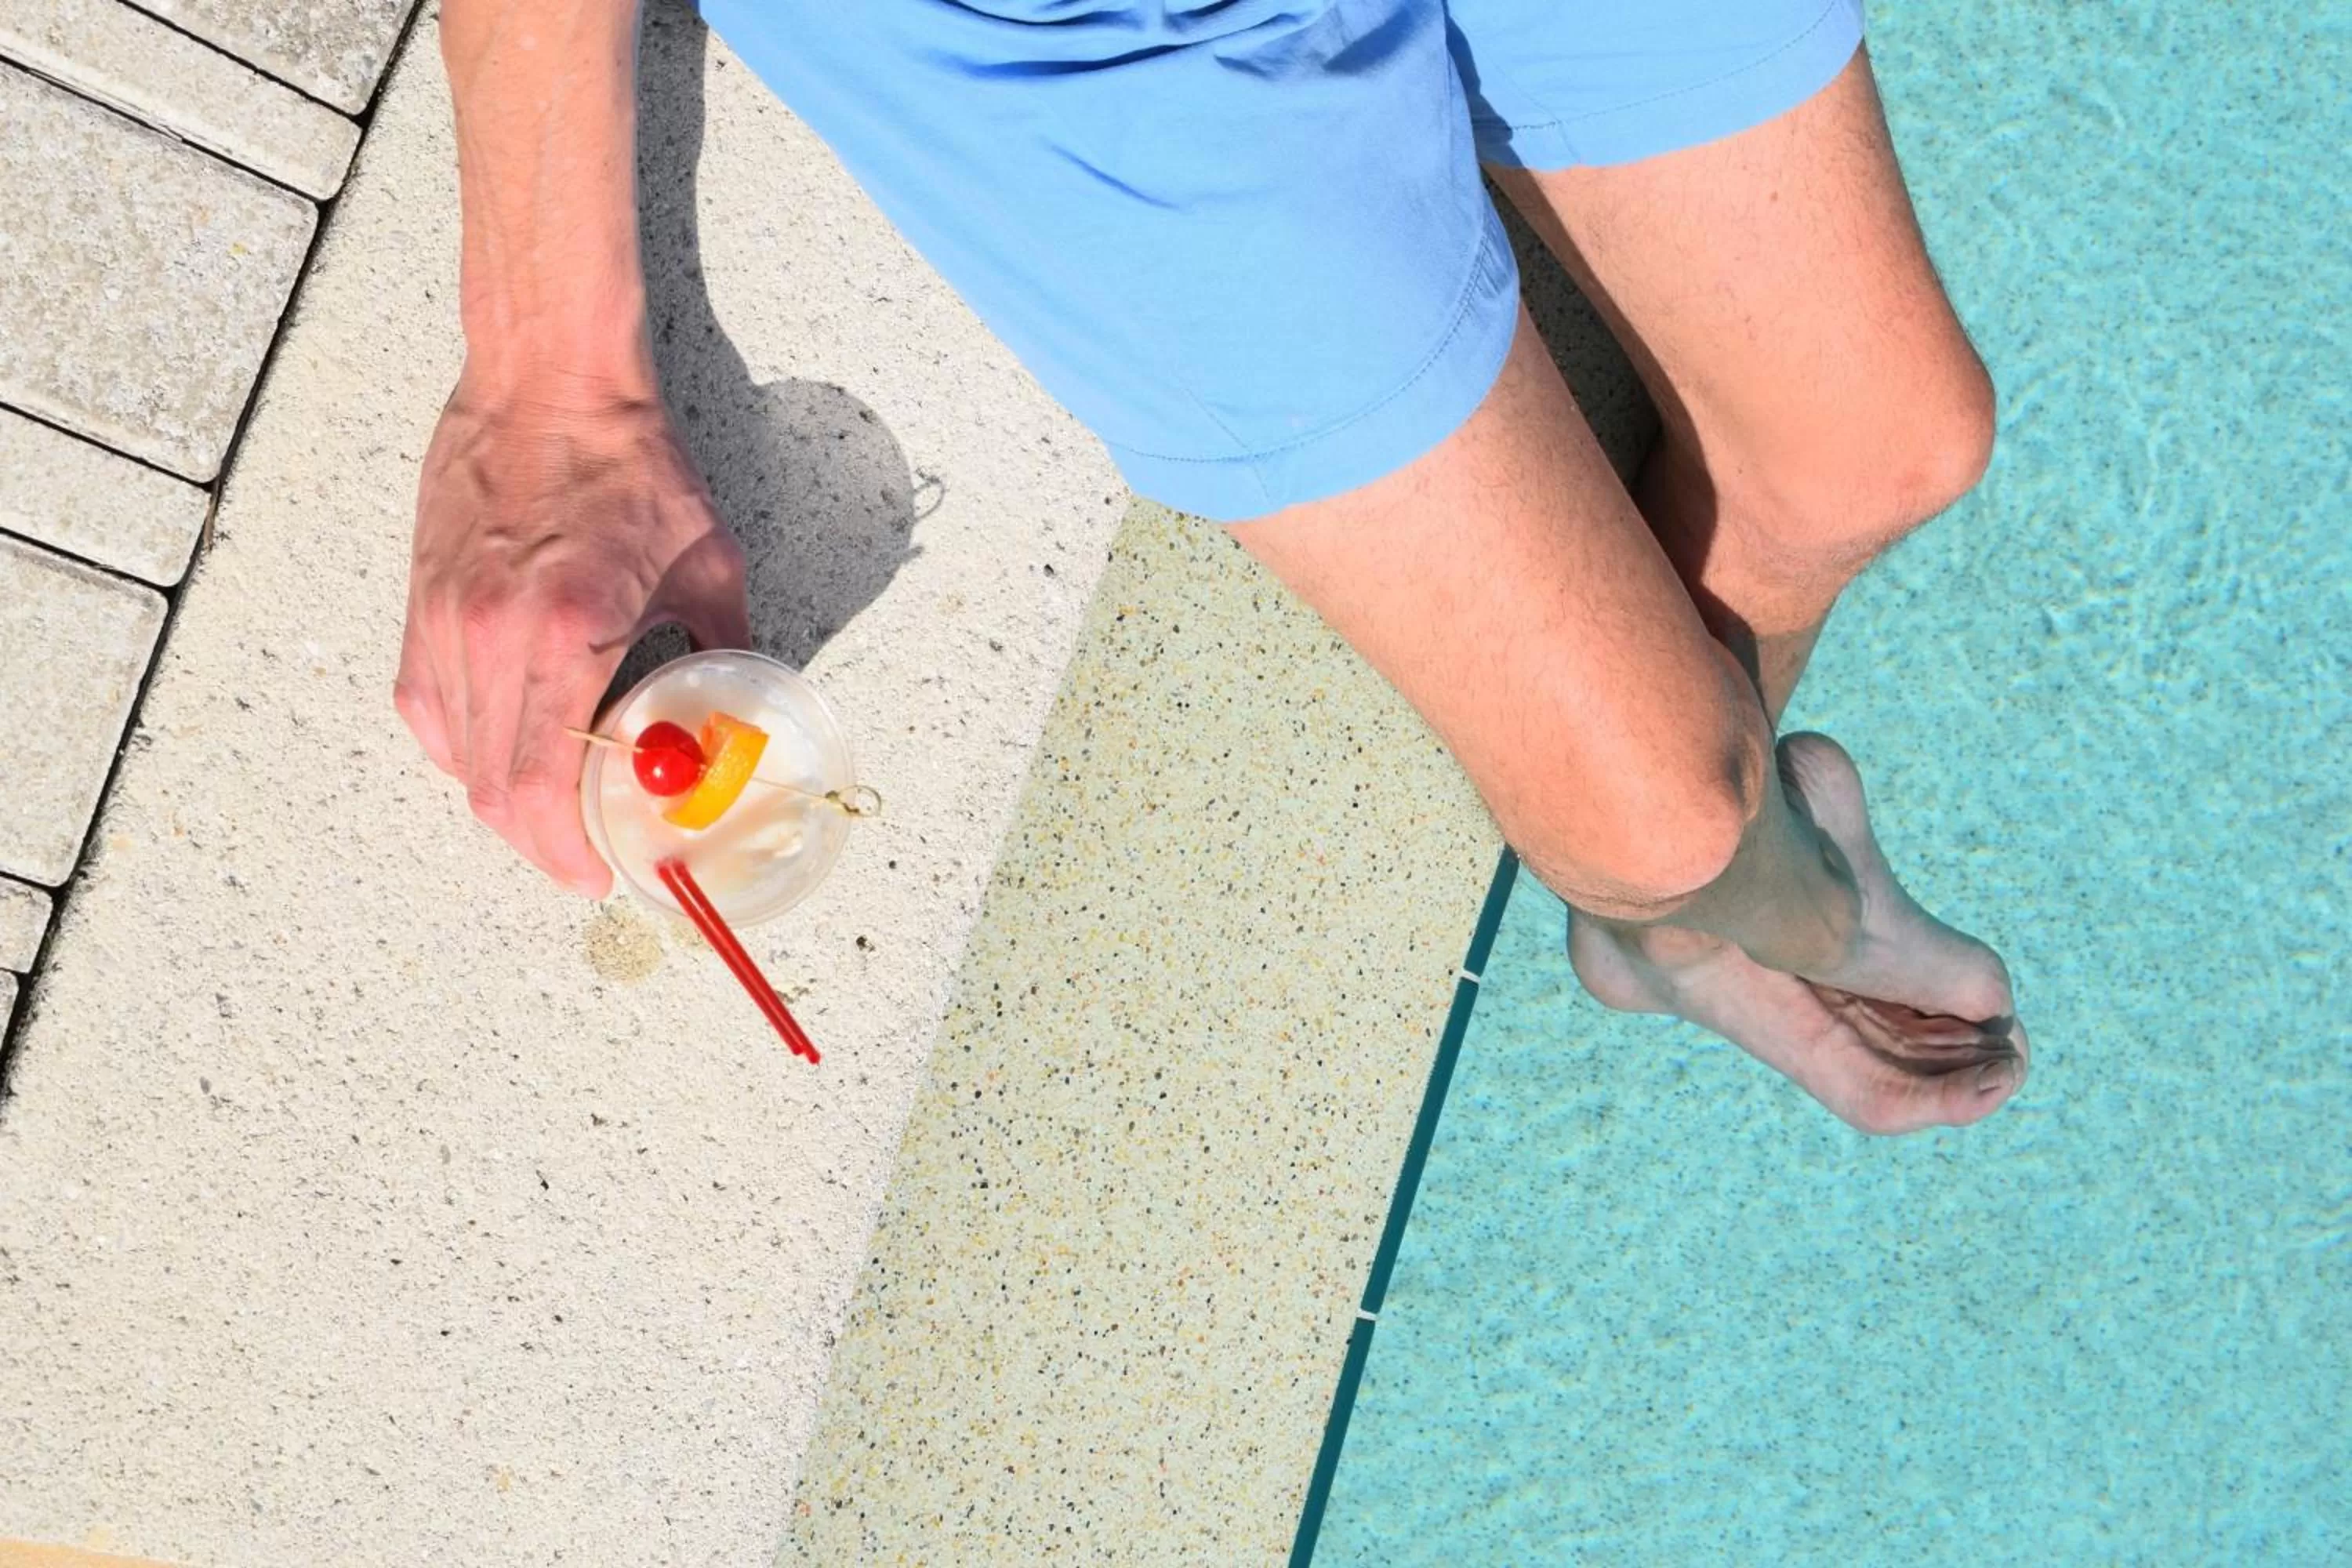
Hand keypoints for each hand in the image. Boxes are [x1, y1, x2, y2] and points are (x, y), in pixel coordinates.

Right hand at [396, 374, 750, 894]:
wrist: (546, 379)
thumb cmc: (629, 463)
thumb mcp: (709, 562)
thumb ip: (722, 651)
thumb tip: (737, 718)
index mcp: (564, 631)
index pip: (542, 786)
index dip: (568, 851)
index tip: (600, 874)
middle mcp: (488, 635)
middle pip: (493, 792)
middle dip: (540, 844)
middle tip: (583, 857)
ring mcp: (444, 620)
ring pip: (454, 758)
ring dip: (503, 801)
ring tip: (553, 811)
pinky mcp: (421, 603)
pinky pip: (427, 709)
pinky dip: (463, 748)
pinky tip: (504, 751)